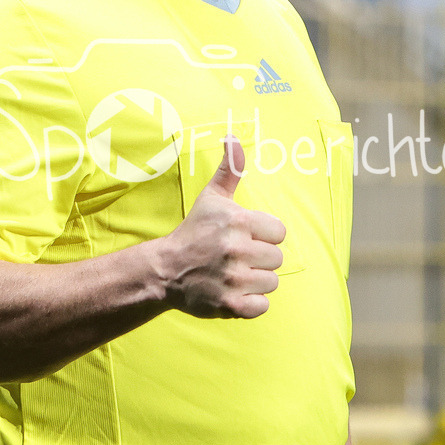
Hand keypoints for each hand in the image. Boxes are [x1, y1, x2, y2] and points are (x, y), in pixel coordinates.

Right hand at [161, 136, 285, 318]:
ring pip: (271, 282)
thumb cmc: (194, 231)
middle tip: (237, 257)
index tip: (244, 237)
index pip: (278, 232)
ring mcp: (234, 279)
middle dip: (260, 258)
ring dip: (256, 280)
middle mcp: (237, 249)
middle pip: (277, 258)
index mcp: (238, 222)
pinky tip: (235, 291)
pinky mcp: (231, 304)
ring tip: (235, 274)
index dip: (263, 235)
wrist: (165, 269)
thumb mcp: (211, 198)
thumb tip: (234, 138)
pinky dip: (251, 302)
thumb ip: (230, 170)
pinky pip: (262, 306)